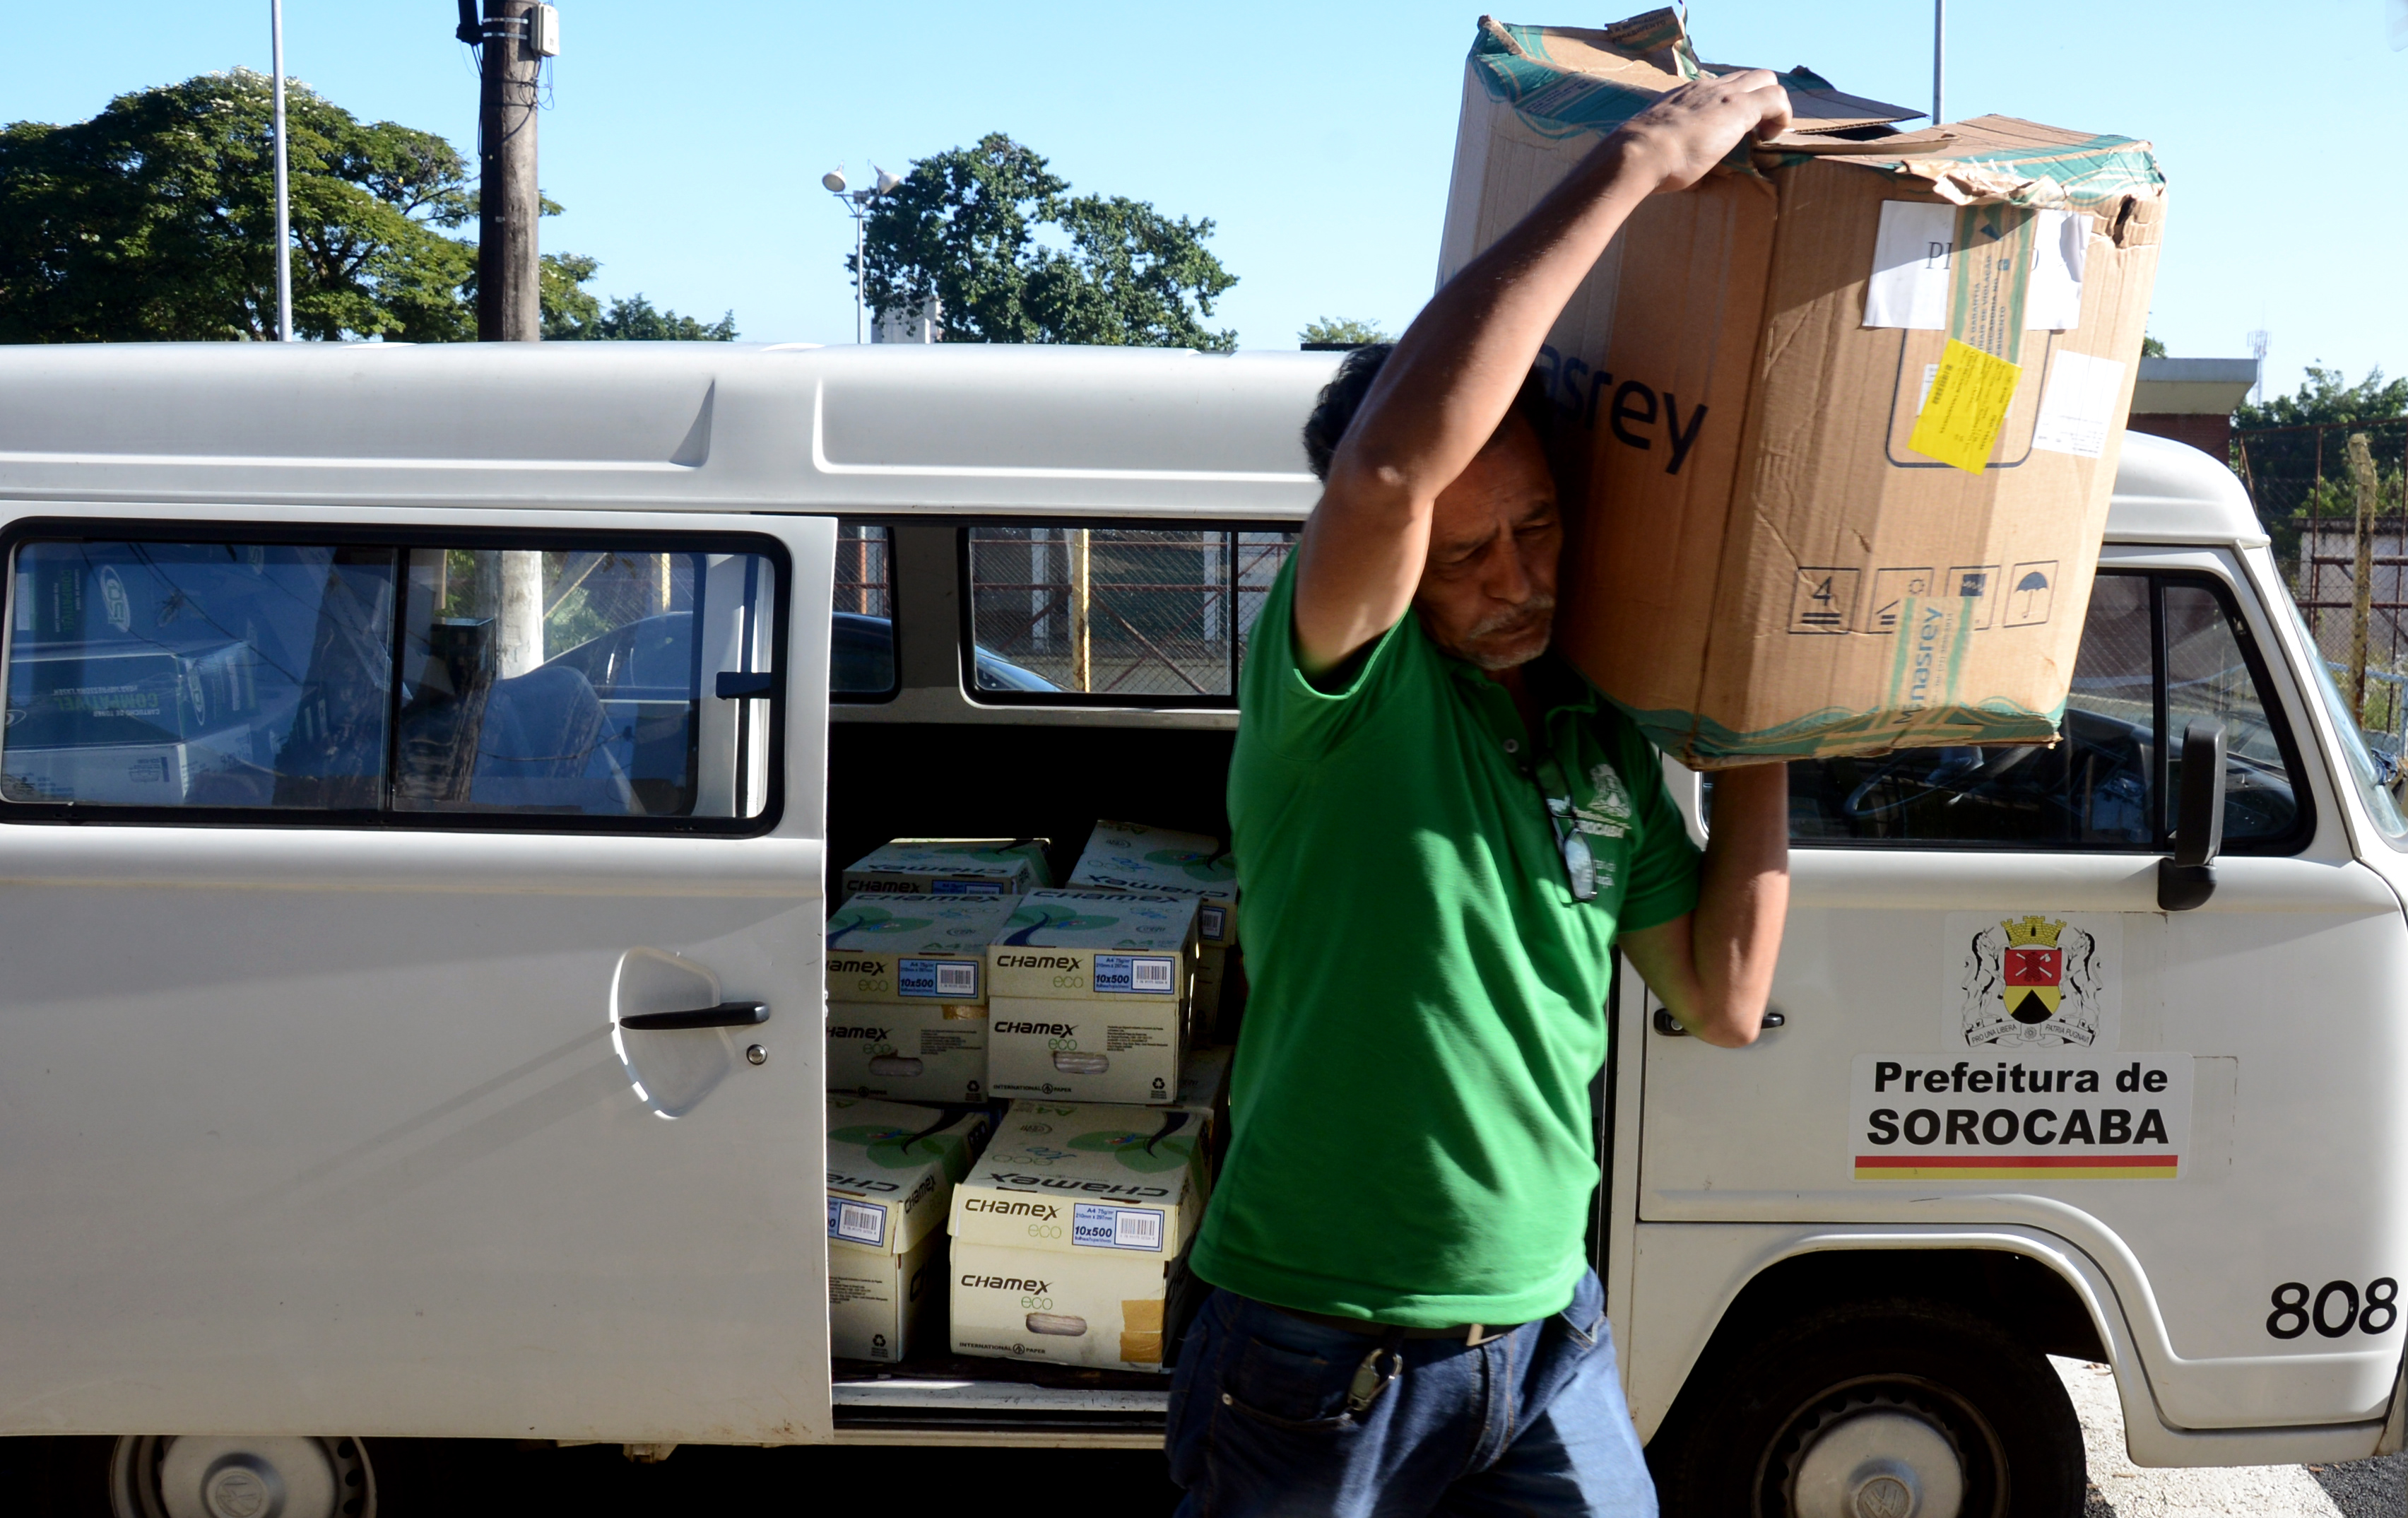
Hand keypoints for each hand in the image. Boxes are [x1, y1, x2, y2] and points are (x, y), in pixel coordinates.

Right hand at [1614, 69, 1793, 195]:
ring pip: (1765, 78)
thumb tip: (1676, 177)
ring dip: (1772, 105)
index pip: (1718, 86)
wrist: (1640, 152)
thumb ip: (1670, 152)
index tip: (1731, 129)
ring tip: (1765, 134)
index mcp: (1684, 96)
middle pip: (1747, 75)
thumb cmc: (1643, 159)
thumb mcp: (1658, 149)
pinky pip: (1775, 97)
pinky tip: (1770, 138)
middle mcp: (1706, 87)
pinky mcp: (1740, 108)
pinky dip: (1781, 115)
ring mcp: (1724, 95)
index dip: (1732, 103)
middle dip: (1759, 97)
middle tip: (1757, 130)